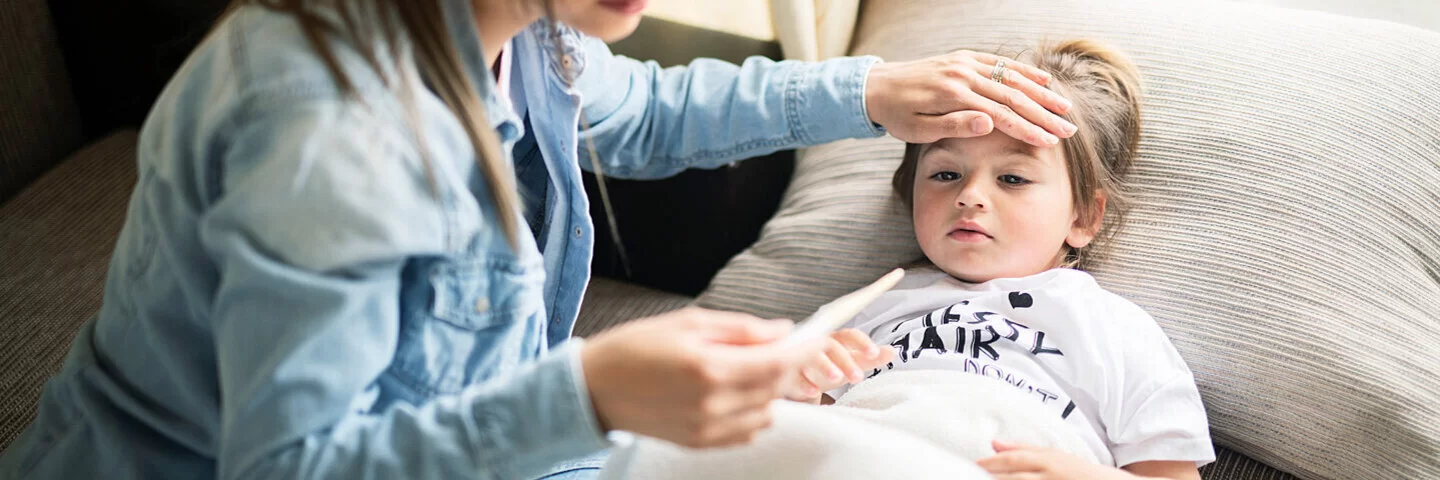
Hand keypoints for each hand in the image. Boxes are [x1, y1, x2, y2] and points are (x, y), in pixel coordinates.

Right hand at [581, 307, 808, 447]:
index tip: (816, 338)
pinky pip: (749, 432)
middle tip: (782, 348)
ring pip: (767, 412)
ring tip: (748, 370)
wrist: (594, 389)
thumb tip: (782, 330)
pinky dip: (754, 413)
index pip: (777, 362)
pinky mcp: (701, 443)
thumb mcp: (688, 322)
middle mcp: (712, 403)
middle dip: (788, 366)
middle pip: (776, 387)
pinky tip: (736, 394)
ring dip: (770, 391)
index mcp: (709, 367)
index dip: (804, 350)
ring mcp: (707, 428)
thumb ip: (740, 329)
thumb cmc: (636, 347)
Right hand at [784, 329, 893, 402]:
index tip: (874, 353)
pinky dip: (804, 382)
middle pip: (831, 345)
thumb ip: (868, 357)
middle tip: (858, 377)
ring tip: (837, 378)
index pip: (849, 335)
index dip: (862, 342)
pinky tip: (814, 392)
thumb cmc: (827, 364)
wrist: (795, 373)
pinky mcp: (788, 370)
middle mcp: (817, 343)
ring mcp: (801, 355)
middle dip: (845, 360)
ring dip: (825, 365)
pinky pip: (794, 373)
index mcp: (834, 339)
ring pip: (811, 355)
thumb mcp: (849, 361)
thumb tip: (893, 351)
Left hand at [865, 50, 1075, 145]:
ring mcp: (965, 63)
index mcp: (954, 96)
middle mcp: (964, 75)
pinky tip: (1044, 79)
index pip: (1001, 115)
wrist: (877, 86)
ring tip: (1065, 108)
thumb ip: (954, 125)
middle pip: (1013, 95)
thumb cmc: (897, 115)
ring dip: (1041, 92)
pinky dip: (1024, 70)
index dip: (1028, 129)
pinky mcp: (965, 58)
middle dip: (1044, 114)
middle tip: (1069, 130)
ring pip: (1012, 77)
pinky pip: (1000, 63)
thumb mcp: (919, 129)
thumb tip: (989, 124)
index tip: (1050, 142)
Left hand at [978, 440, 1135, 479]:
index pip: (1014, 460)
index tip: (974, 464)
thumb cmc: (1079, 472)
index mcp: (1048, 459)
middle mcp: (1050, 473)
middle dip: (992, 476)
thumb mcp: (1053, 456)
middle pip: (1015, 476)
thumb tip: (994, 443)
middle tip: (970, 474)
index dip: (992, 463)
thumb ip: (1023, 448)